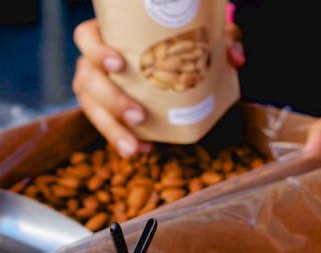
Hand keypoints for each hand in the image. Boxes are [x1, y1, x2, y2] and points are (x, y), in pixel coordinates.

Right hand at [71, 18, 245, 156]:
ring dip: (111, 130)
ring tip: (134, 147)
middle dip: (111, 100)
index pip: (86, 37)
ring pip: (90, 109)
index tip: (119, 65)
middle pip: (86, 80)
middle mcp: (92, 62)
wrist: (161, 58)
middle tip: (138, 115)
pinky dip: (122, 140)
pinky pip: (103, 128)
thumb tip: (235, 57)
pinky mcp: (101, 110)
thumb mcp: (193, 34)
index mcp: (106, 35)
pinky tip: (142, 149)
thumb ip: (215, 39)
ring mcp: (93, 88)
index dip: (97, 51)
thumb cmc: (170, 39)